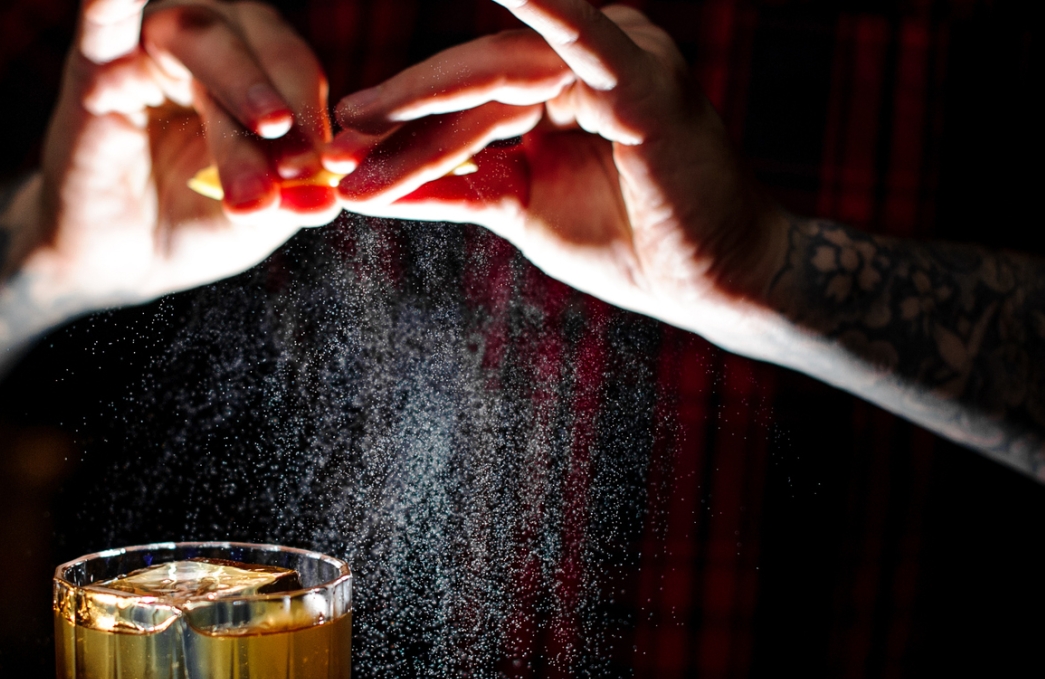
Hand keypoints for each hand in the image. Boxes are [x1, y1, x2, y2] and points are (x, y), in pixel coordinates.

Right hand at [33, 0, 337, 310]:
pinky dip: (112, 4)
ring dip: (241, 80)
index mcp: (256, 67)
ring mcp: (148, 48)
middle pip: (260, 46)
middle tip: (297, 167)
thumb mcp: (251, 218)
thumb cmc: (191, 226)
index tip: (327, 172)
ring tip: (269, 126)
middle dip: (285, 106)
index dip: (316, 116)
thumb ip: (287, 198)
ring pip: (202, 35)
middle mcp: (208, 44)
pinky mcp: (93, 66)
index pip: (295, 69)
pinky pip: (104, 23)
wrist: (115, 262)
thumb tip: (328, 199)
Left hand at [327, 0, 787, 353]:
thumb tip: (368, 184)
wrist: (712, 284)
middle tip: (332, 142)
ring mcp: (621, 57)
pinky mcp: (644, 81)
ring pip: (501, 79)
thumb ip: (454, 184)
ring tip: (362, 135)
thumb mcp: (520, 207)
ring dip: (430, 114)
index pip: (466, 93)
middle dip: (400, 114)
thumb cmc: (632, 243)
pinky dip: (547, 7)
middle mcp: (591, 52)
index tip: (334, 149)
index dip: (401, 122)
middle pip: (475, 78)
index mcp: (563, 76)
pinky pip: (583, 39)